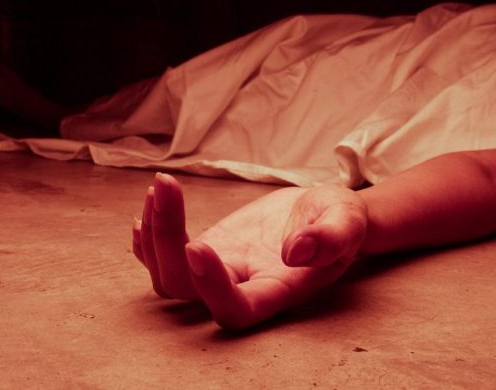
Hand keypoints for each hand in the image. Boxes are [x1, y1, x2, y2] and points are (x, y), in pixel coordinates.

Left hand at [132, 173, 367, 329]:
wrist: (325, 215)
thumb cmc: (340, 220)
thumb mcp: (347, 221)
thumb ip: (332, 238)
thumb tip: (296, 252)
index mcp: (278, 290)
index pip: (236, 309)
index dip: (211, 287)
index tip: (198, 244)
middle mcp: (242, 288)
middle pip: (185, 290)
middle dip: (166, 241)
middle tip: (167, 186)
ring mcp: (220, 270)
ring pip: (167, 276)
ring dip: (154, 233)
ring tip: (162, 185)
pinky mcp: (210, 249)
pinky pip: (165, 258)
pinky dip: (148, 237)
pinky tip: (151, 204)